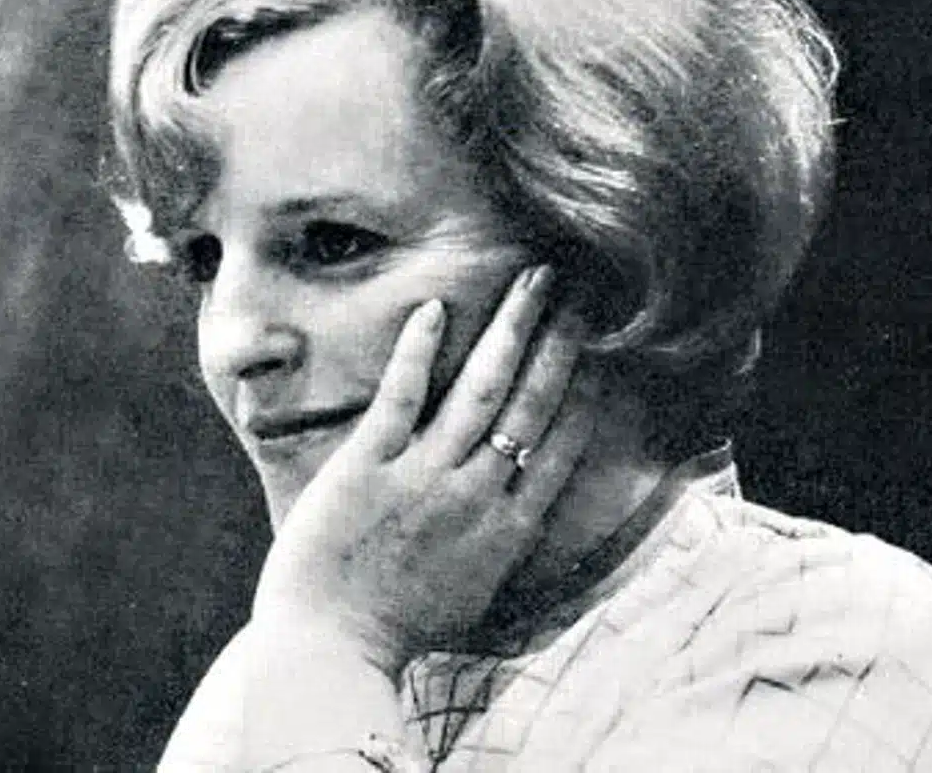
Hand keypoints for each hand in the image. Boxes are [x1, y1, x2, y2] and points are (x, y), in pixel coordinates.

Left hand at [252, 265, 588, 678]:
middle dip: (560, 341)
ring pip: (481, 390)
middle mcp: (477, 495)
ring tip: (531, 281)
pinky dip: (419, 350)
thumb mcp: (477, 589)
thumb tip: (529, 497)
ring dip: (511, 330)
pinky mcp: (368, 465)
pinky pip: (401, 396)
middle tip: (578, 291)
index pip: (562, 443)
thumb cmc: (401, 624)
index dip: (585, 388)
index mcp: (509, 528)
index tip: (601, 346)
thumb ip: (506, 539)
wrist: (330, 648)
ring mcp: (423, 477)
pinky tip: (434, 307)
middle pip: (531, 403)